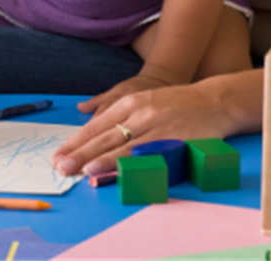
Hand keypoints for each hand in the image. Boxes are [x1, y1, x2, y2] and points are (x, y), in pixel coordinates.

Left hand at [51, 75, 250, 177]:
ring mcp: (154, 127)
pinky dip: (127, 165)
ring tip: (79, 171)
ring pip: (121, 146)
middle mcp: (138, 113)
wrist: (213, 101)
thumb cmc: (176, 104)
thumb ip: (116, 109)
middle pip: (103, 136)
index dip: (75, 141)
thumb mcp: (144, 98)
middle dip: (79, 153)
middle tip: (59, 167)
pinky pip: (144, 156)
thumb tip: (85, 110)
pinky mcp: (169, 141)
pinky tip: (115, 171)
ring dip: (98, 160)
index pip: (96, 125)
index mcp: (130, 102)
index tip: (58, 154)